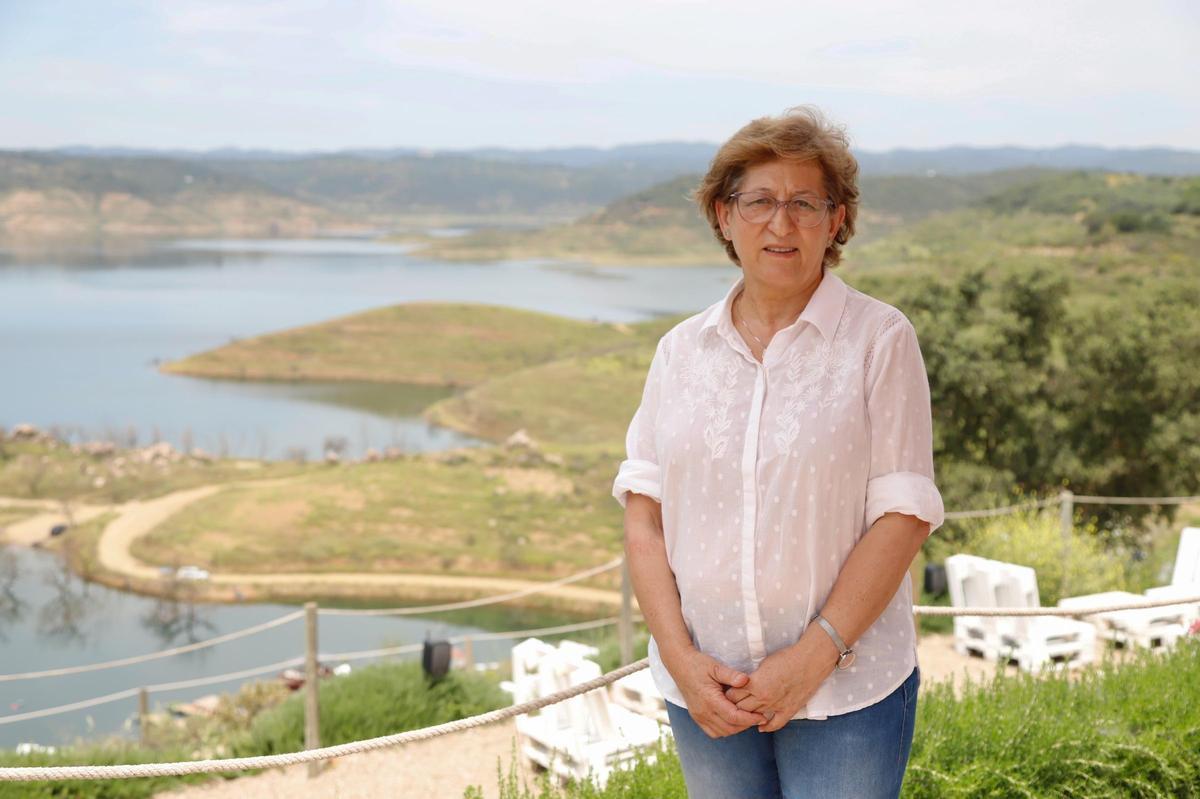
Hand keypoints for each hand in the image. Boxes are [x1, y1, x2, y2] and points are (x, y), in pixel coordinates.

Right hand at [667, 649, 767, 737]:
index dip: (750, 719)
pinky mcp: (696, 717)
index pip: (734, 717)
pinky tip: (731, 720)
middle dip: (746, 725)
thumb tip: (746, 680)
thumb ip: (731, 675)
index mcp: (709, 700)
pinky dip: (725, 730)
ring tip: (746, 717)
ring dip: (736, 728)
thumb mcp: (716, 666)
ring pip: (722, 732)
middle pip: (730, 728)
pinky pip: (713, 732)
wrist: (679, 664)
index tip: (762, 716)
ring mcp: (698, 716)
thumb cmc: (698, 664)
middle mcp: (703, 712)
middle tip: (757, 716)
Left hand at [723, 635, 838, 732]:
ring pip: (755, 716)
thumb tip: (743, 683)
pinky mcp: (788, 710)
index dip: (728, 694)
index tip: (727, 693)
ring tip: (744, 714)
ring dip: (748, 715)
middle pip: (740, 707)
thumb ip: (752, 677)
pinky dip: (766, 727)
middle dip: (735, 705)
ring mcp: (776, 705)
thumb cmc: (786, 658)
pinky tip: (761, 727)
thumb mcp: (763, 664)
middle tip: (732, 705)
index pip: (732, 694)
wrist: (809, 661)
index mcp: (754, 684)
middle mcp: (763, 697)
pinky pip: (775, 724)